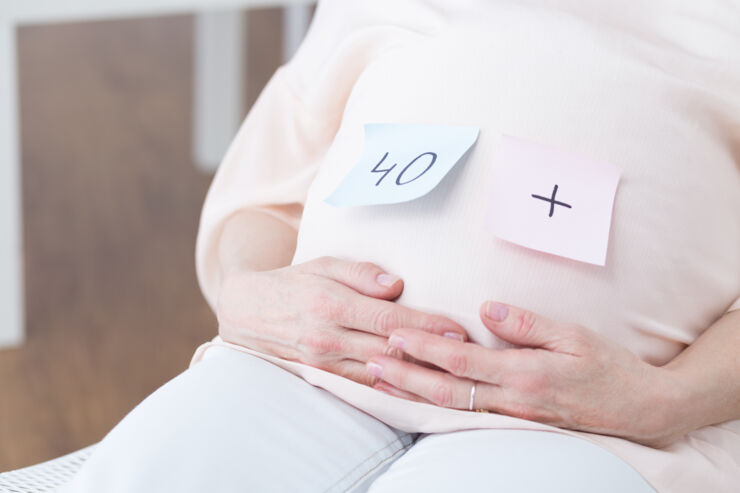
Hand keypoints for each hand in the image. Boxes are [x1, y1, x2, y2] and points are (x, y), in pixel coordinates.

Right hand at [216, 256, 466, 385]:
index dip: (426, 325)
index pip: (389, 318)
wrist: (246, 311)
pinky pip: (361, 386)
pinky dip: (390, 388)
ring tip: (449, 374)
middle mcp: (328, 336)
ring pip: (378, 373)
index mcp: (332, 303)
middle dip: (430, 353)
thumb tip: (397, 285)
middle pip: (389, 349)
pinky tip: (415, 390)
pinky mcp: (320, 376)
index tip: (457, 329)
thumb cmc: (292, 282)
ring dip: (416, 375)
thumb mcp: (323, 264)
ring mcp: (323, 361)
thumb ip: (361, 274)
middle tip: (467, 354)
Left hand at [366, 301, 687, 446]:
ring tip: (380, 381)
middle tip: (369, 360)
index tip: (395, 333)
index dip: (426, 347)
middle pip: (445, 390)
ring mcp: (511, 415)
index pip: (462, 360)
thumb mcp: (575, 336)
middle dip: (404, 375)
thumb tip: (488, 309)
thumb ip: (528, 324)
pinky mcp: (514, 422)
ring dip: (412, 394)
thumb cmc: (608, 367)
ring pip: (449, 409)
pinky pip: (465, 416)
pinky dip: (434, 408)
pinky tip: (416, 399)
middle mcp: (511, 398)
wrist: (639, 409)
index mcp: (524, 372)